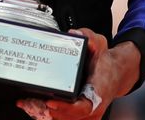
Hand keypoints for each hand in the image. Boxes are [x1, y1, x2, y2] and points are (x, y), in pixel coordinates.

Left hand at [18, 29, 139, 119]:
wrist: (116, 73)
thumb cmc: (106, 64)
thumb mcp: (99, 44)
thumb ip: (89, 37)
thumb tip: (76, 34)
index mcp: (98, 92)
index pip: (82, 108)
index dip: (65, 107)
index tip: (50, 102)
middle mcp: (94, 107)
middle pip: (68, 116)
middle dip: (49, 109)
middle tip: (30, 100)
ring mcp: (89, 115)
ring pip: (64, 118)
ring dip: (47, 112)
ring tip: (28, 101)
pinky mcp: (82, 116)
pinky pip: (65, 118)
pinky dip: (51, 112)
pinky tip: (36, 104)